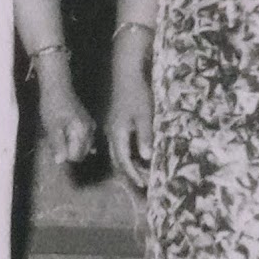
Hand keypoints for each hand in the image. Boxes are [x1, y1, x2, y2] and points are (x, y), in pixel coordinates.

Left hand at [38, 81, 96, 165]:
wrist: (57, 87)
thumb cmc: (52, 106)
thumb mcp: (52, 127)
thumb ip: (57, 145)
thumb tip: (60, 162)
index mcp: (83, 132)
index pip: (75, 157)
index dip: (64, 155)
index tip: (55, 145)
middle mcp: (91, 131)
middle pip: (81, 154)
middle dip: (69, 152)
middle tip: (56, 141)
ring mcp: (91, 126)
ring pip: (83, 147)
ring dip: (72, 147)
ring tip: (60, 135)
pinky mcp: (88, 123)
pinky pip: (85, 139)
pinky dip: (77, 142)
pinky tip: (70, 139)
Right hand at [105, 53, 153, 188]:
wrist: (126, 74)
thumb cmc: (137, 94)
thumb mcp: (145, 116)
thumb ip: (145, 136)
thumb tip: (147, 157)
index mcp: (118, 133)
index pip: (124, 160)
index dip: (133, 174)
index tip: (143, 184)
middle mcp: (111, 133)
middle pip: (118, 160)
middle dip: (131, 173)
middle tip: (144, 182)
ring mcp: (111, 128)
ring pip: (118, 152)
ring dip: (129, 164)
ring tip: (143, 172)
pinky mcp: (115, 123)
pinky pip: (119, 144)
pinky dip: (128, 154)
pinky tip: (137, 154)